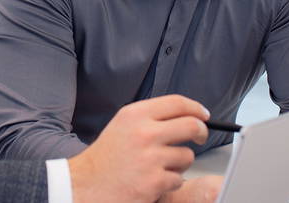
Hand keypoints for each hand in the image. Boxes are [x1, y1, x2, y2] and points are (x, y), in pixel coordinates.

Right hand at [68, 94, 210, 202]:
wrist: (85, 185)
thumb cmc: (105, 158)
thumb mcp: (123, 125)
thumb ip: (150, 117)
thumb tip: (184, 114)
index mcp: (135, 115)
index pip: (178, 103)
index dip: (196, 108)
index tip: (203, 115)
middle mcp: (144, 133)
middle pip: (192, 126)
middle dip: (201, 133)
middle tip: (199, 137)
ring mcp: (150, 158)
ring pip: (187, 156)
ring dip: (180, 163)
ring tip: (161, 166)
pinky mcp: (154, 181)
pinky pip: (178, 178)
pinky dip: (170, 182)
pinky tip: (153, 180)